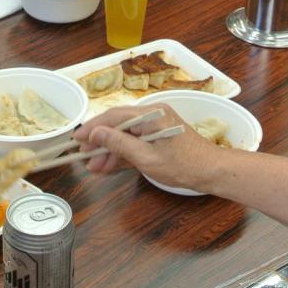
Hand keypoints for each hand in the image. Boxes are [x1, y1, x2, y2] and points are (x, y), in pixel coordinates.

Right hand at [74, 104, 217, 190]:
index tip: (76, 139)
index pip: (114, 117)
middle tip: (83, 156)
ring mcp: (155, 127)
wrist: (212, 172)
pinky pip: (136, 143)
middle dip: (100, 142)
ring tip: (93, 167)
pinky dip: (123, 155)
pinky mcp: (158, 138)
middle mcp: (152, 115)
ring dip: (110, 151)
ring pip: (125, 136)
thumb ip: (119, 144)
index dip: (93, 127)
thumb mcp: (146, 157)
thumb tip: (95, 133)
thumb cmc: (182, 165)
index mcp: (150, 114)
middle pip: (118, 125)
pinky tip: (108, 166)